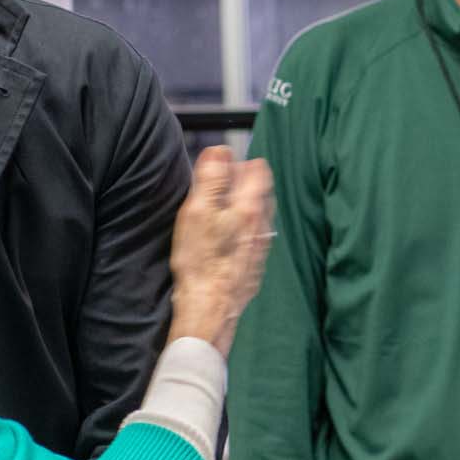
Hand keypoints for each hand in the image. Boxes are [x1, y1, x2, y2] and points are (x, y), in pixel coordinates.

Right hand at [167, 146, 274, 356]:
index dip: (241, 163)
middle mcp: (262, 226)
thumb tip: (220, 151)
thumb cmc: (201, 262)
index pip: (260, 171)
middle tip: (220, 185)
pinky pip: (252, 240)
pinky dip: (241, 232)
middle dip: (242, 184)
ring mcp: (259, 248)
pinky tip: (225, 240)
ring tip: (221, 210)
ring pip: (258, 217)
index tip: (224, 166)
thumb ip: (211, 178)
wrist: (210, 308)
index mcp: (251, 208)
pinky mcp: (253, 267)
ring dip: (242, 208)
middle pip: (261, 193)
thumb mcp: (198, 211)